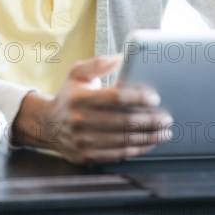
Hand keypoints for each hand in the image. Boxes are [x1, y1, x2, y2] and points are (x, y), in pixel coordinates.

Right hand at [12, 55, 172, 164]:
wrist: (48, 125)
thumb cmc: (69, 96)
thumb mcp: (77, 73)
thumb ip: (98, 63)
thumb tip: (121, 57)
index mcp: (80, 99)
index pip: (115, 98)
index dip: (137, 98)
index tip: (155, 98)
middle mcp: (81, 121)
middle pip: (123, 122)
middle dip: (150, 121)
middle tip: (166, 117)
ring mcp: (84, 141)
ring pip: (124, 141)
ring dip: (149, 137)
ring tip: (165, 132)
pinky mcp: (88, 156)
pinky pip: (118, 155)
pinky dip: (137, 149)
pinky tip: (150, 143)